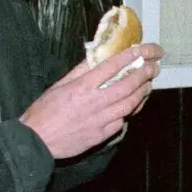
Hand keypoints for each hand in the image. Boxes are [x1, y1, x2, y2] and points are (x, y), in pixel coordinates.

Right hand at [21, 43, 162, 158]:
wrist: (36, 141)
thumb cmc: (44, 111)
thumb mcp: (59, 85)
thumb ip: (80, 72)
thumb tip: (97, 57)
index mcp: (82, 86)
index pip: (112, 66)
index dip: (130, 56)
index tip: (143, 50)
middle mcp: (94, 102)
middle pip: (128, 85)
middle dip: (145, 74)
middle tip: (154, 66)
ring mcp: (100, 120)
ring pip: (130, 104)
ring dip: (143, 92)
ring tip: (149, 83)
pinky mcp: (102, 135)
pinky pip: (122, 120)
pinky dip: (132, 110)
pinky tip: (136, 104)